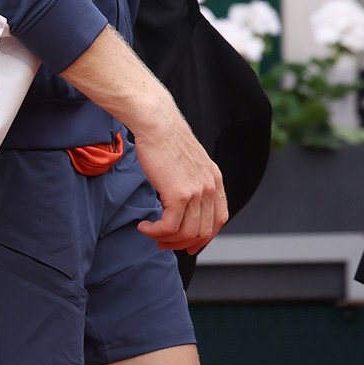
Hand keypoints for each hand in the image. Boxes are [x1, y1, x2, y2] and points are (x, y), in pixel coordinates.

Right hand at [59, 26, 225, 253]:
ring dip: (166, 239)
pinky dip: (155, 232)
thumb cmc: (164, 136)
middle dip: (182, 243)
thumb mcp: (188, 160)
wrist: (156, 121)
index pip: (219, 219)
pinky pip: (169, 227)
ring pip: (187, 232)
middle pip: (203, 231)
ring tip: (151, 233)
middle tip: (163, 243)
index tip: (187, 243)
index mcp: (215, 178)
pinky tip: (144, 226)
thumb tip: (179, 200)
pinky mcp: (179, 194)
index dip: (204, 236)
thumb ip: (191, 179)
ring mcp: (197, 192)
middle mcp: (211, 187)